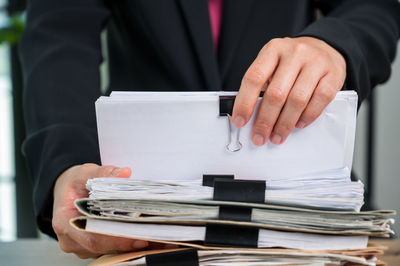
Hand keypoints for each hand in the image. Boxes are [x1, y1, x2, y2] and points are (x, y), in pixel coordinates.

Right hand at [52, 163, 169, 257]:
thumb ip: (103, 173)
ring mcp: (82, 247)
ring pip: (110, 250)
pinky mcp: (93, 248)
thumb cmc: (73, 184)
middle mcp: (72, 240)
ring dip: (133, 244)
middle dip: (131, 242)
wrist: (66, 191)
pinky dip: (129, 243)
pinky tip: (148, 237)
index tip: (140, 238)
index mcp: (65, 222)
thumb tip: (123, 173)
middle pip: (104, 247)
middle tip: (157, 237)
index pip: (93, 237)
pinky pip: (112, 248)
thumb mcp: (84, 173)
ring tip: (159, 238)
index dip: (117, 239)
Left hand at [232, 37, 345, 145]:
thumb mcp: (272, 65)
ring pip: (297, 99)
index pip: (254, 78)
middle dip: (265, 121)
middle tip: (259, 137)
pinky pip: (320, 100)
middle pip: (276, 93)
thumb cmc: (291, 62)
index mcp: (273, 49)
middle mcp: (294, 53)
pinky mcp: (334, 74)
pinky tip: (298, 124)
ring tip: (277, 136)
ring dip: (285, 124)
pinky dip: (307, 116)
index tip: (240, 121)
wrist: (324, 48)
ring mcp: (316, 62)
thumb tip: (250, 117)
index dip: (245, 102)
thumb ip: (261, 85)